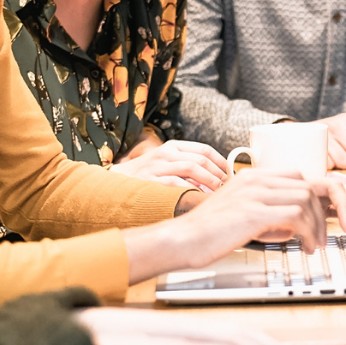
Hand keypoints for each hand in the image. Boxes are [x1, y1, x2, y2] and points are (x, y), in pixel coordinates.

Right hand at [113, 139, 227, 191]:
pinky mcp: (151, 180)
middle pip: (201, 159)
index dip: (221, 161)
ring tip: (217, 192)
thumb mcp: (165, 162)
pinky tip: (199, 197)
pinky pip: (177, 184)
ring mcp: (158, 166)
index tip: (229, 173)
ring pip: (192, 168)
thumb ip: (186, 165)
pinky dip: (192, 190)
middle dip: (218, 173)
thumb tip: (214, 178)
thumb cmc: (145, 174)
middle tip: (227, 186)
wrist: (116, 181)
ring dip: (209, 181)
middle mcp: (166, 153)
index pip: (204, 149)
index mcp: (172, 146)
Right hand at [315, 113, 345, 169]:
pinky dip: (329, 166)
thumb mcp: (344, 135)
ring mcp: (324, 137)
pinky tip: (323, 159)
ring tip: (332, 157)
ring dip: (341, 165)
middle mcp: (336, 125)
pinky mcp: (314, 150)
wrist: (291, 136)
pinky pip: (331, 166)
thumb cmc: (324, 139)